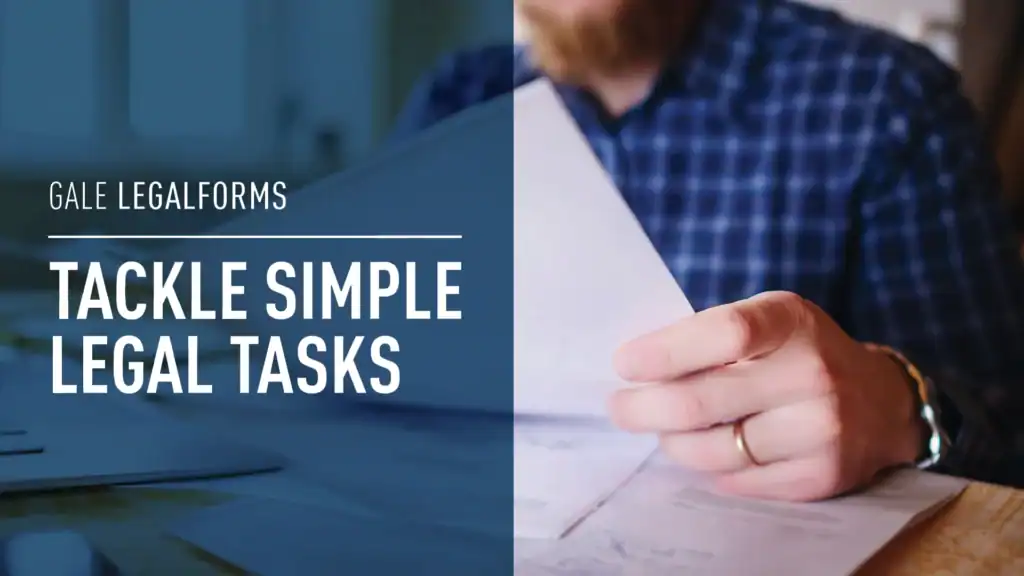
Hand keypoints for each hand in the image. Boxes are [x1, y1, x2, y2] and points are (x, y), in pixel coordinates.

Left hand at [607, 291, 923, 501]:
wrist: (881, 403)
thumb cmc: (800, 353)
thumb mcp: (767, 321)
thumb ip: (711, 336)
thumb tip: (636, 367)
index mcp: (790, 322)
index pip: (722, 333)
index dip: (664, 352)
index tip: (624, 364)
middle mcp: (812, 373)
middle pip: (702, 403)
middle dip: (643, 408)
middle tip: (619, 408)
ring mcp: (820, 430)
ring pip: (711, 450)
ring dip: (673, 442)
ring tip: (666, 429)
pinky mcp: (819, 475)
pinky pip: (736, 480)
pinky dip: (709, 467)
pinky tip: (708, 449)